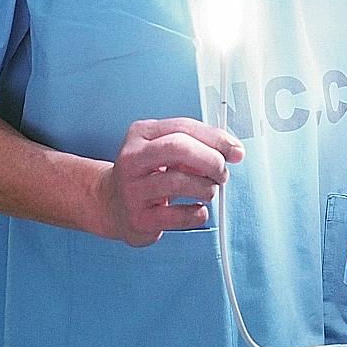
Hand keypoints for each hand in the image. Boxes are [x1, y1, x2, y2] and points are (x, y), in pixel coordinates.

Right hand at [95, 117, 243, 246]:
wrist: (110, 204)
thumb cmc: (146, 173)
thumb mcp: (162, 149)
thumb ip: (194, 145)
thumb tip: (232, 151)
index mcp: (141, 134)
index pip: (183, 127)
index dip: (215, 138)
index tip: (236, 151)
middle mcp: (132, 158)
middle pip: (179, 148)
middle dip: (210, 160)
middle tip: (222, 173)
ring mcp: (132, 190)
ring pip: (179, 182)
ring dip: (206, 188)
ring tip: (208, 191)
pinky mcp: (139, 219)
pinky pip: (179, 216)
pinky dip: (197, 214)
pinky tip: (196, 210)